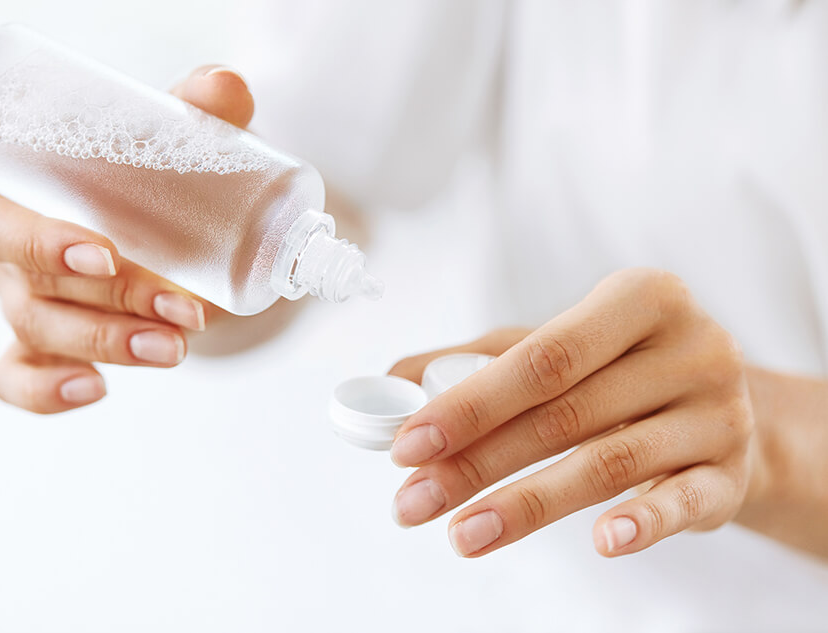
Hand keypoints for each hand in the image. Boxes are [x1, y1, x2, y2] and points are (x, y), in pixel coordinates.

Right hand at [0, 66, 254, 413]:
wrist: (160, 217)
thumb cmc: (148, 174)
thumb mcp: (170, 139)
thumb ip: (197, 111)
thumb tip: (224, 88)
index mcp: (19, 190)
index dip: (41, 242)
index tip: (108, 255)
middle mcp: (13, 251)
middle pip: (29, 286)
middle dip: (108, 305)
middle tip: (182, 312)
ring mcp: (26, 301)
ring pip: (39, 333)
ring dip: (108, 345)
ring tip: (176, 348)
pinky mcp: (45, 345)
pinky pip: (19, 379)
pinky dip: (46, 393)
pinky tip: (95, 390)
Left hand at [388, 268, 754, 557]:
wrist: (726, 405)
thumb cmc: (621, 368)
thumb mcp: (558, 346)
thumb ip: (476, 360)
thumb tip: (390, 380)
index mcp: (642, 298)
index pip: (544, 355)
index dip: (470, 403)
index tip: (408, 446)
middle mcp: (690, 348)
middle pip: (566, 413)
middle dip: (477, 464)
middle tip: (414, 503)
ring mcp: (719, 413)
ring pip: (610, 463)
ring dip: (528, 505)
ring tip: (463, 535)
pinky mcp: (732, 473)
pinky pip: (685, 501)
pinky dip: (642, 523)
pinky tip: (601, 543)